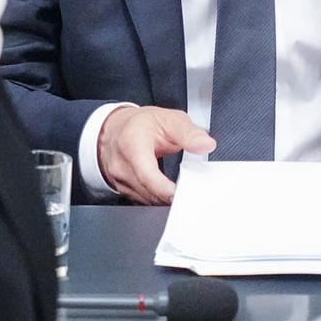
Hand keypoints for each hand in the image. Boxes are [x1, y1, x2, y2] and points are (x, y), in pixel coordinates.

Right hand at [97, 106, 214, 204]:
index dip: (166, 190)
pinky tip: (167, 191)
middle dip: (174, 195)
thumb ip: (189, 133)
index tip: (184, 194)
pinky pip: (143, 201)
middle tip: (193, 191)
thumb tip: (205, 144)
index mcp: (132, 144)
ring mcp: (119, 180)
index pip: (147, 175)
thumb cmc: (140, 124)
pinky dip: (158, 198)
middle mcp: (121, 165)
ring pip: (148, 200)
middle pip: (150, 192)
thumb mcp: (168, 119)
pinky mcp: (121, 190)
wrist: (115, 129)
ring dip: (166, 199)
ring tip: (181, 188)